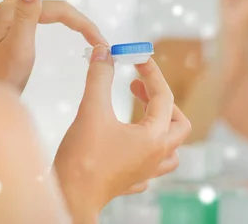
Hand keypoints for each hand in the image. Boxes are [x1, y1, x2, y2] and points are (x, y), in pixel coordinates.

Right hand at [53, 45, 190, 220]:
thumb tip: (103, 52)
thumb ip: (100, 77)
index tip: (137, 58)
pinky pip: (150, 166)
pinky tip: (130, 144)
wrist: (70, 197)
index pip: (163, 96)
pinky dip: (145, 151)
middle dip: (160, 99)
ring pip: (170, 149)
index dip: (151, 73)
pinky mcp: (129, 182)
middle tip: (136, 87)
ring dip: (161, 127)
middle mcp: (156, 156)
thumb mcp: (92, 110)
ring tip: (140, 114)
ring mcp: (145, 172)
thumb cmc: (83, 158)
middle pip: (177, 123)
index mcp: (154, 137)